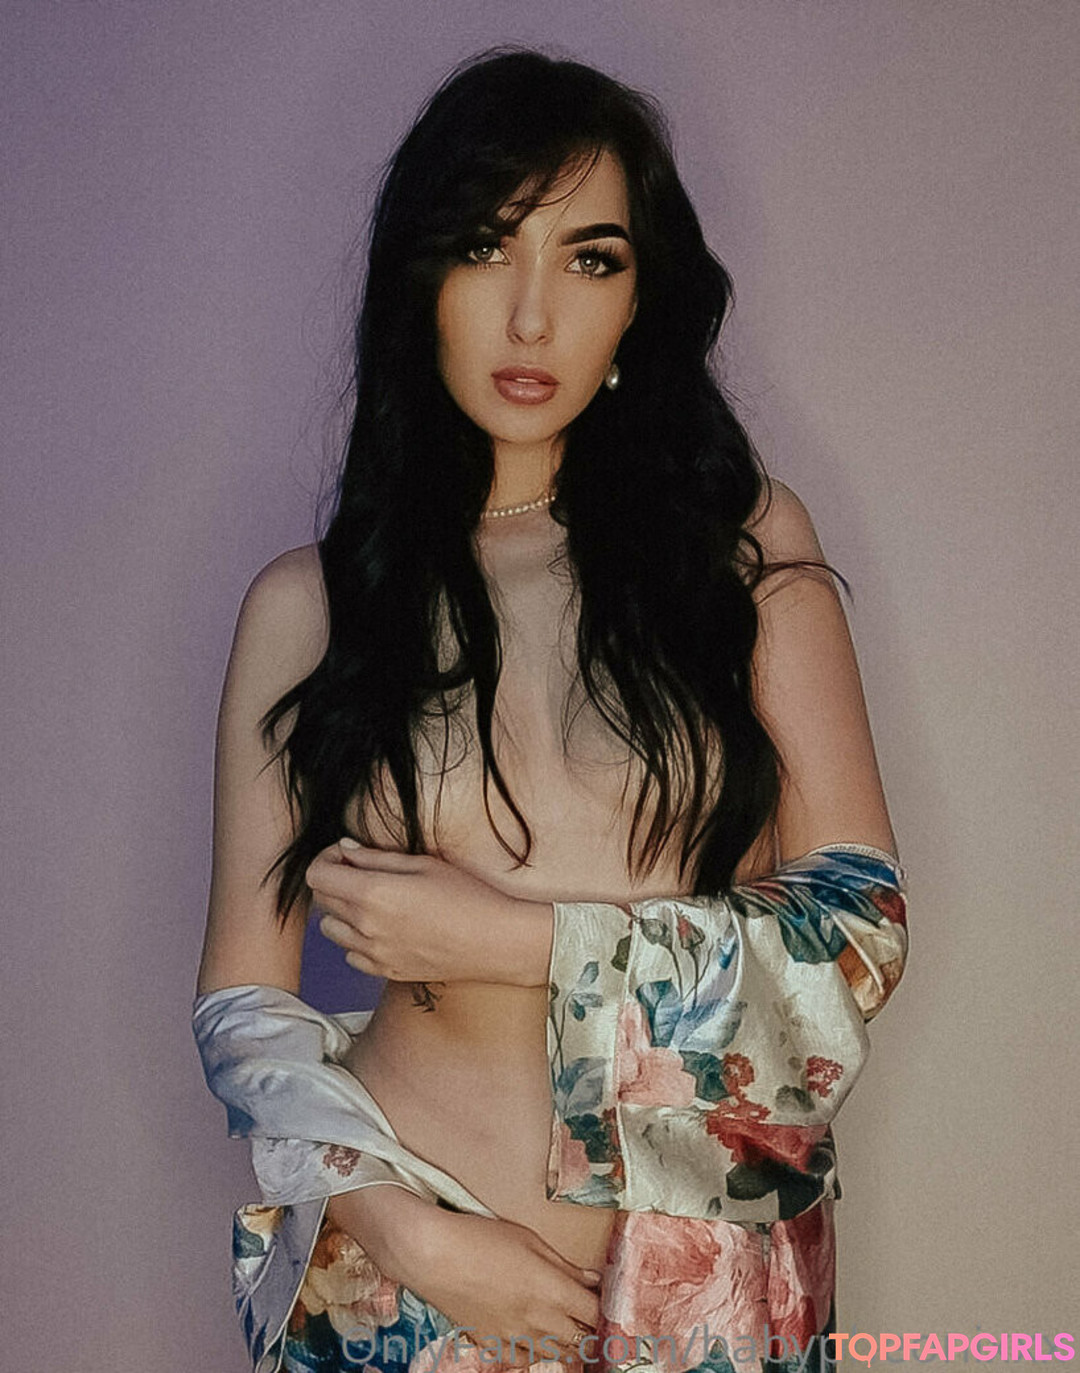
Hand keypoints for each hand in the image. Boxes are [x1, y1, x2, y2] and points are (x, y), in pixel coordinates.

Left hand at [305, 840, 553, 986]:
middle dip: (333, 880)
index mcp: (373, 893)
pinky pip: (351, 954)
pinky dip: (357, 939)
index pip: (317, 875)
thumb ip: (376, 857)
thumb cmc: (467, 895)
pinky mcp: (386, 971)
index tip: (346, 854)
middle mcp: (366, 926)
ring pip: (330, 929)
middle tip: (360, 870)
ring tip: (372, 900)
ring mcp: (374, 953)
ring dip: (341, 911)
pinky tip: (383, 927)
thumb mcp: (423, 864)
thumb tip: (345, 849)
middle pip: (321, 900)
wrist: (496, 941)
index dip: (326, 858)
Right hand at [331, 1187, 600, 1365]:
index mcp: (552, 1289)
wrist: (432, 1255)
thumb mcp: (528, 1239)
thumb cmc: (480, 1237)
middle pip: (579, 1341)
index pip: (593, 1312)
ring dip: (564, 1346)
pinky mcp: (490, 1343)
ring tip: (567, 1334)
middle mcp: (538, 1319)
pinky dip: (532, 1353)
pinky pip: (521, 1359)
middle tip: (588, 1320)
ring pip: (552, 1355)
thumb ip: (564, 1264)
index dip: (602, 1308)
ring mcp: (513, 1336)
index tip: (602, 1301)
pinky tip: (532, 1340)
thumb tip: (592, 1278)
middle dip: (588, 1332)